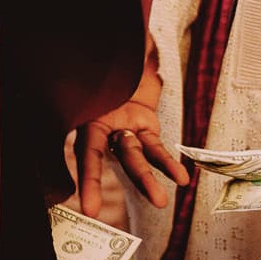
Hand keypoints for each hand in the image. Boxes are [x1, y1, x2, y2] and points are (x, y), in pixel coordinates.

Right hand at [76, 53, 186, 214]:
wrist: (129, 48)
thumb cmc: (108, 53)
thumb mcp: (97, 60)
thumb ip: (100, 63)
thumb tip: (118, 54)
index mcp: (81, 111)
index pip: (79, 146)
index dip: (82, 175)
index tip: (81, 203)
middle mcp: (98, 124)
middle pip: (97, 157)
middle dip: (95, 184)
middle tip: (93, 211)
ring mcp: (122, 128)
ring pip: (132, 157)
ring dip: (145, 180)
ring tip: (159, 203)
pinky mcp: (144, 127)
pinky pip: (155, 148)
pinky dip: (168, 163)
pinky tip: (181, 179)